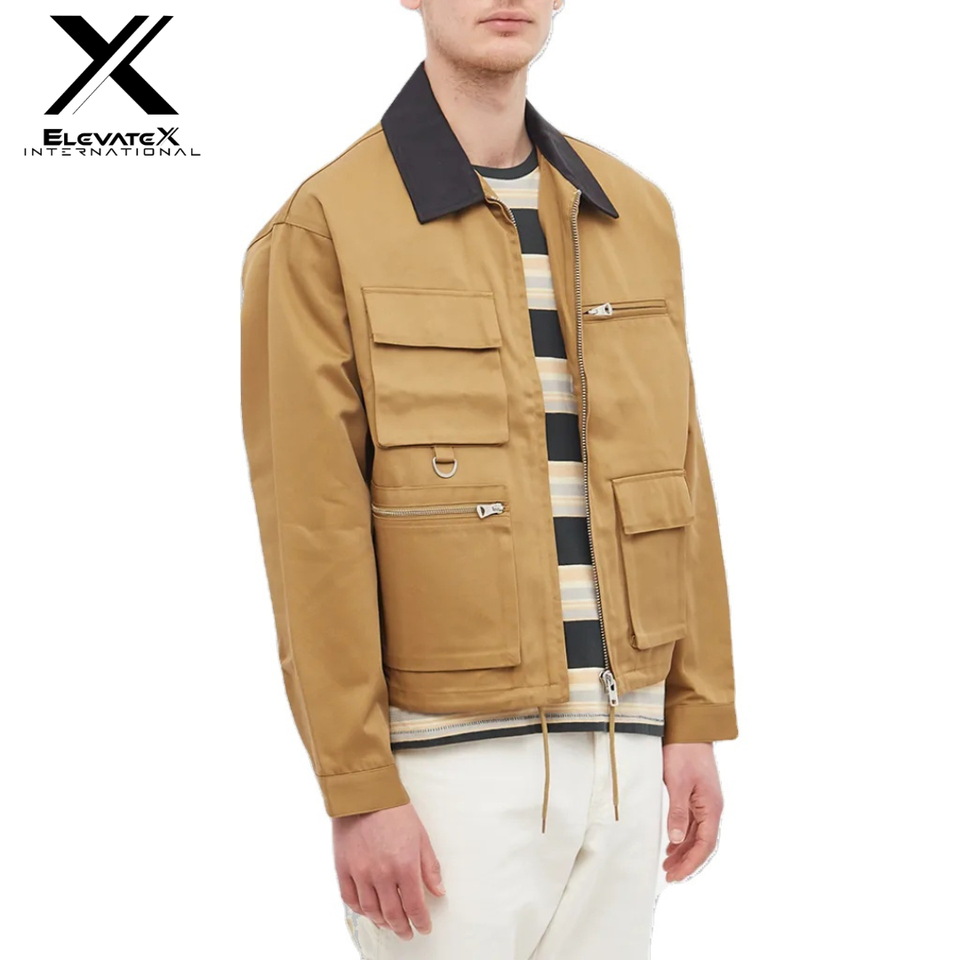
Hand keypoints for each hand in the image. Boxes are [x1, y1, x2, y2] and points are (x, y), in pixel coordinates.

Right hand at [333, 802, 444, 940]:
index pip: (414, 906)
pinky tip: (368, 911)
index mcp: (405, 866)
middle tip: (407, 932)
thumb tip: (438, 891)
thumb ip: (430, 867)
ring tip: (389, 924)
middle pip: (393, 914)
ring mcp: (360, 873)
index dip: (421, 921)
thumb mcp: (421, 836)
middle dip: (402, 927)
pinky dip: (360, 910)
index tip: (424, 927)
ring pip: (371, 911)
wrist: (365, 794)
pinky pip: (350, 899)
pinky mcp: (343, 868)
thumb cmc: (395, 811)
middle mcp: (382, 874)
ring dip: (382, 922)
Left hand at [661, 742, 723, 881]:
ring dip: (684, 850)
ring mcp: (705, 801)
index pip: (705, 844)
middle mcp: (712, 807)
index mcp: (712, 806)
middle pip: (702, 843)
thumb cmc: (684, 752)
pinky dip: (683, 836)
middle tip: (669, 875)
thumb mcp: (678, 783)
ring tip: (668, 863)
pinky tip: (672, 842)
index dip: (691, 862)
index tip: (676, 875)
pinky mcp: (697, 795)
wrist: (689, 728)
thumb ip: (678, 812)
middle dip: (687, 861)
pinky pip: (693, 823)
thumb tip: (676, 840)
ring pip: (697, 834)